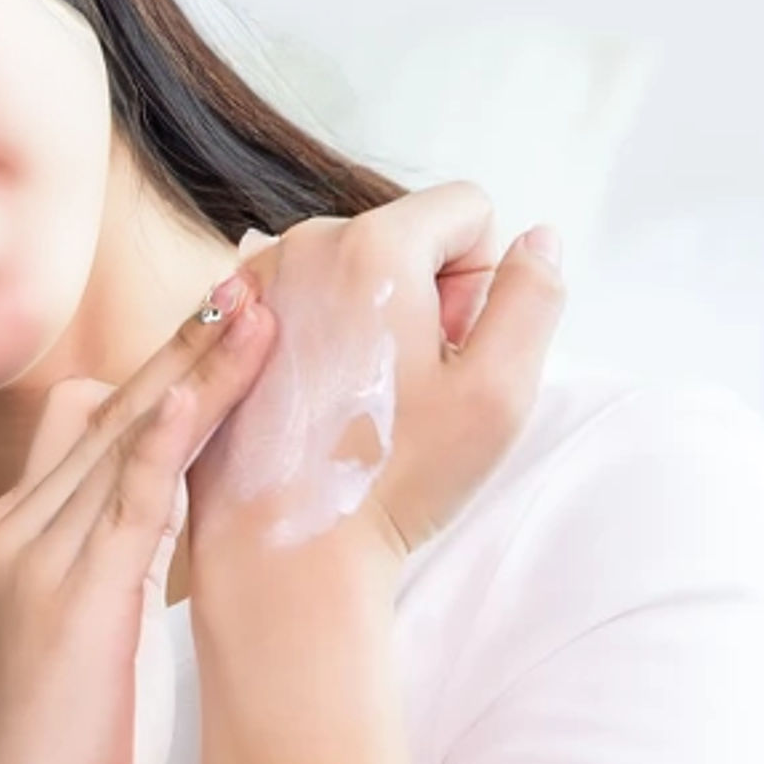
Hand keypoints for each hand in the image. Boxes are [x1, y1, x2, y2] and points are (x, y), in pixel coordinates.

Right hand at [0, 281, 275, 763]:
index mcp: (19, 531)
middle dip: (183, 346)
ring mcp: (40, 552)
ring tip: (258, 309)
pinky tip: (210, 386)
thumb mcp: (88, 632)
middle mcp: (19, 524)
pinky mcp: (77, 589)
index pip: (91, 419)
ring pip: (123, 430)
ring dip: (197, 368)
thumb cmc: (70, 744)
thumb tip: (166, 527)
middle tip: (249, 281)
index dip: (161, 369)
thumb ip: (114, 565)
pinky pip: (129, 488)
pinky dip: (172, 430)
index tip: (222, 321)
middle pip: (107, 404)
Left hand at [184, 182, 565, 606]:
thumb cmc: (395, 477)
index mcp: (373, 243)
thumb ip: (535, 295)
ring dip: (374, 318)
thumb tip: (539, 238)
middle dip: (425, 296)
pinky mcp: (224, 328)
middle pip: (405, 236)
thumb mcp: (500, 388)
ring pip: (351, 270)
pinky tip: (320, 405)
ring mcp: (255, 284)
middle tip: (411, 384)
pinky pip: (302, 302)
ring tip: (363, 399)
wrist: (286, 552)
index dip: (480, 280)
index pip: (468, 210)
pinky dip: (324, 338)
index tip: (452, 348)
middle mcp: (302, 243)